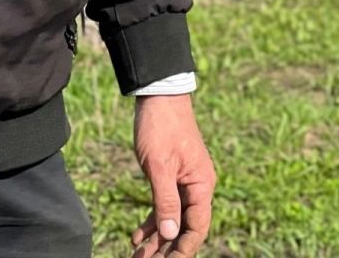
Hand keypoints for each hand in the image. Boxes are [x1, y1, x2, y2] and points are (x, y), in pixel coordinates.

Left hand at [131, 94, 215, 257]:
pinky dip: (152, 222)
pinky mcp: (172, 177)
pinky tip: (137, 235)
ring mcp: (185, 182)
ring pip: (173, 219)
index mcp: (201, 184)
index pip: (196, 227)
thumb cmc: (161, 127)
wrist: (159, 96)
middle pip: (185, 227)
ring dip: (157, 240)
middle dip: (167, 249)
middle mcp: (197, 186)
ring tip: (137, 255)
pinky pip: (164, 206)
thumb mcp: (159, 166)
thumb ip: (165, 200)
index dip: (183, 250)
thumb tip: (168, 234)